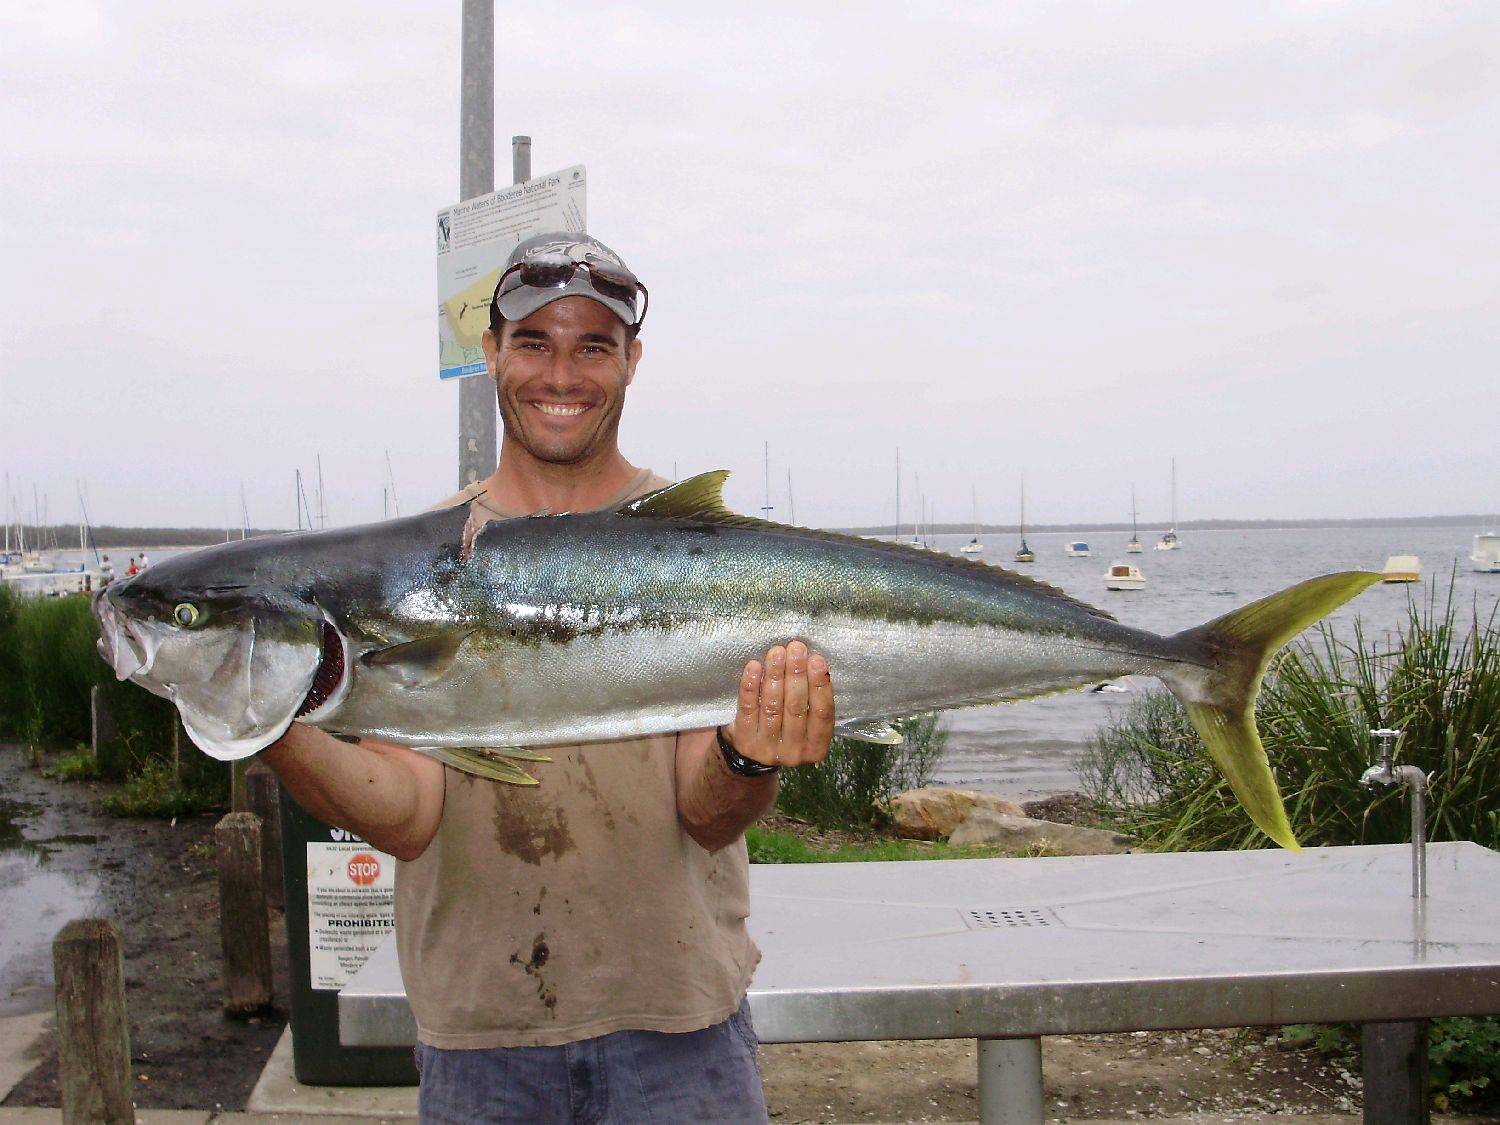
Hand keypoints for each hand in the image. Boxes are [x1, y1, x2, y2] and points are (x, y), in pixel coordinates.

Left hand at [722, 640, 834, 767]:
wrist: (752, 757)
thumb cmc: (786, 731)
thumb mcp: (806, 727)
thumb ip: (811, 702)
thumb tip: (811, 662)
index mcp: (816, 747)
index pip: (822, 714)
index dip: (820, 685)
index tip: (817, 659)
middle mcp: (794, 751)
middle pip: (796, 707)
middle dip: (796, 674)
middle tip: (796, 648)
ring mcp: (767, 747)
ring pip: (772, 706)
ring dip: (775, 675)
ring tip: (776, 652)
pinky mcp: (745, 740)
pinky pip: (748, 708)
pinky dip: (751, 685)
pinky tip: (754, 666)